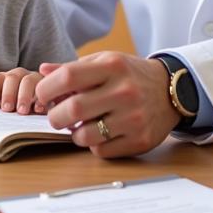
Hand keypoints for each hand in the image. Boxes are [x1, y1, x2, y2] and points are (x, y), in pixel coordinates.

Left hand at [0, 67, 47, 113]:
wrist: (47, 100)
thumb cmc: (23, 105)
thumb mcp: (11, 104)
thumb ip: (2, 105)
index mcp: (9, 78)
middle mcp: (21, 75)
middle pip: (12, 78)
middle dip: (8, 94)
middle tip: (7, 109)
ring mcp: (36, 78)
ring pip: (28, 81)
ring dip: (23, 96)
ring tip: (22, 111)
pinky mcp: (49, 85)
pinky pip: (45, 88)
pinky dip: (40, 99)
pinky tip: (37, 109)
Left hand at [35, 51, 179, 157]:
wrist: (170, 90)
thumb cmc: (129, 74)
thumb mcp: (105, 61)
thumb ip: (73, 68)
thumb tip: (42, 71)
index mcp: (112, 66)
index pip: (68, 76)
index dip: (47, 88)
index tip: (43, 95)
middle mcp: (124, 91)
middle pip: (73, 109)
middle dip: (55, 115)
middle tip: (56, 115)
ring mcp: (133, 118)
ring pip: (85, 135)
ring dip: (73, 133)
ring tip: (78, 125)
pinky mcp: (140, 140)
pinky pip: (101, 150)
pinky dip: (93, 144)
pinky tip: (98, 133)